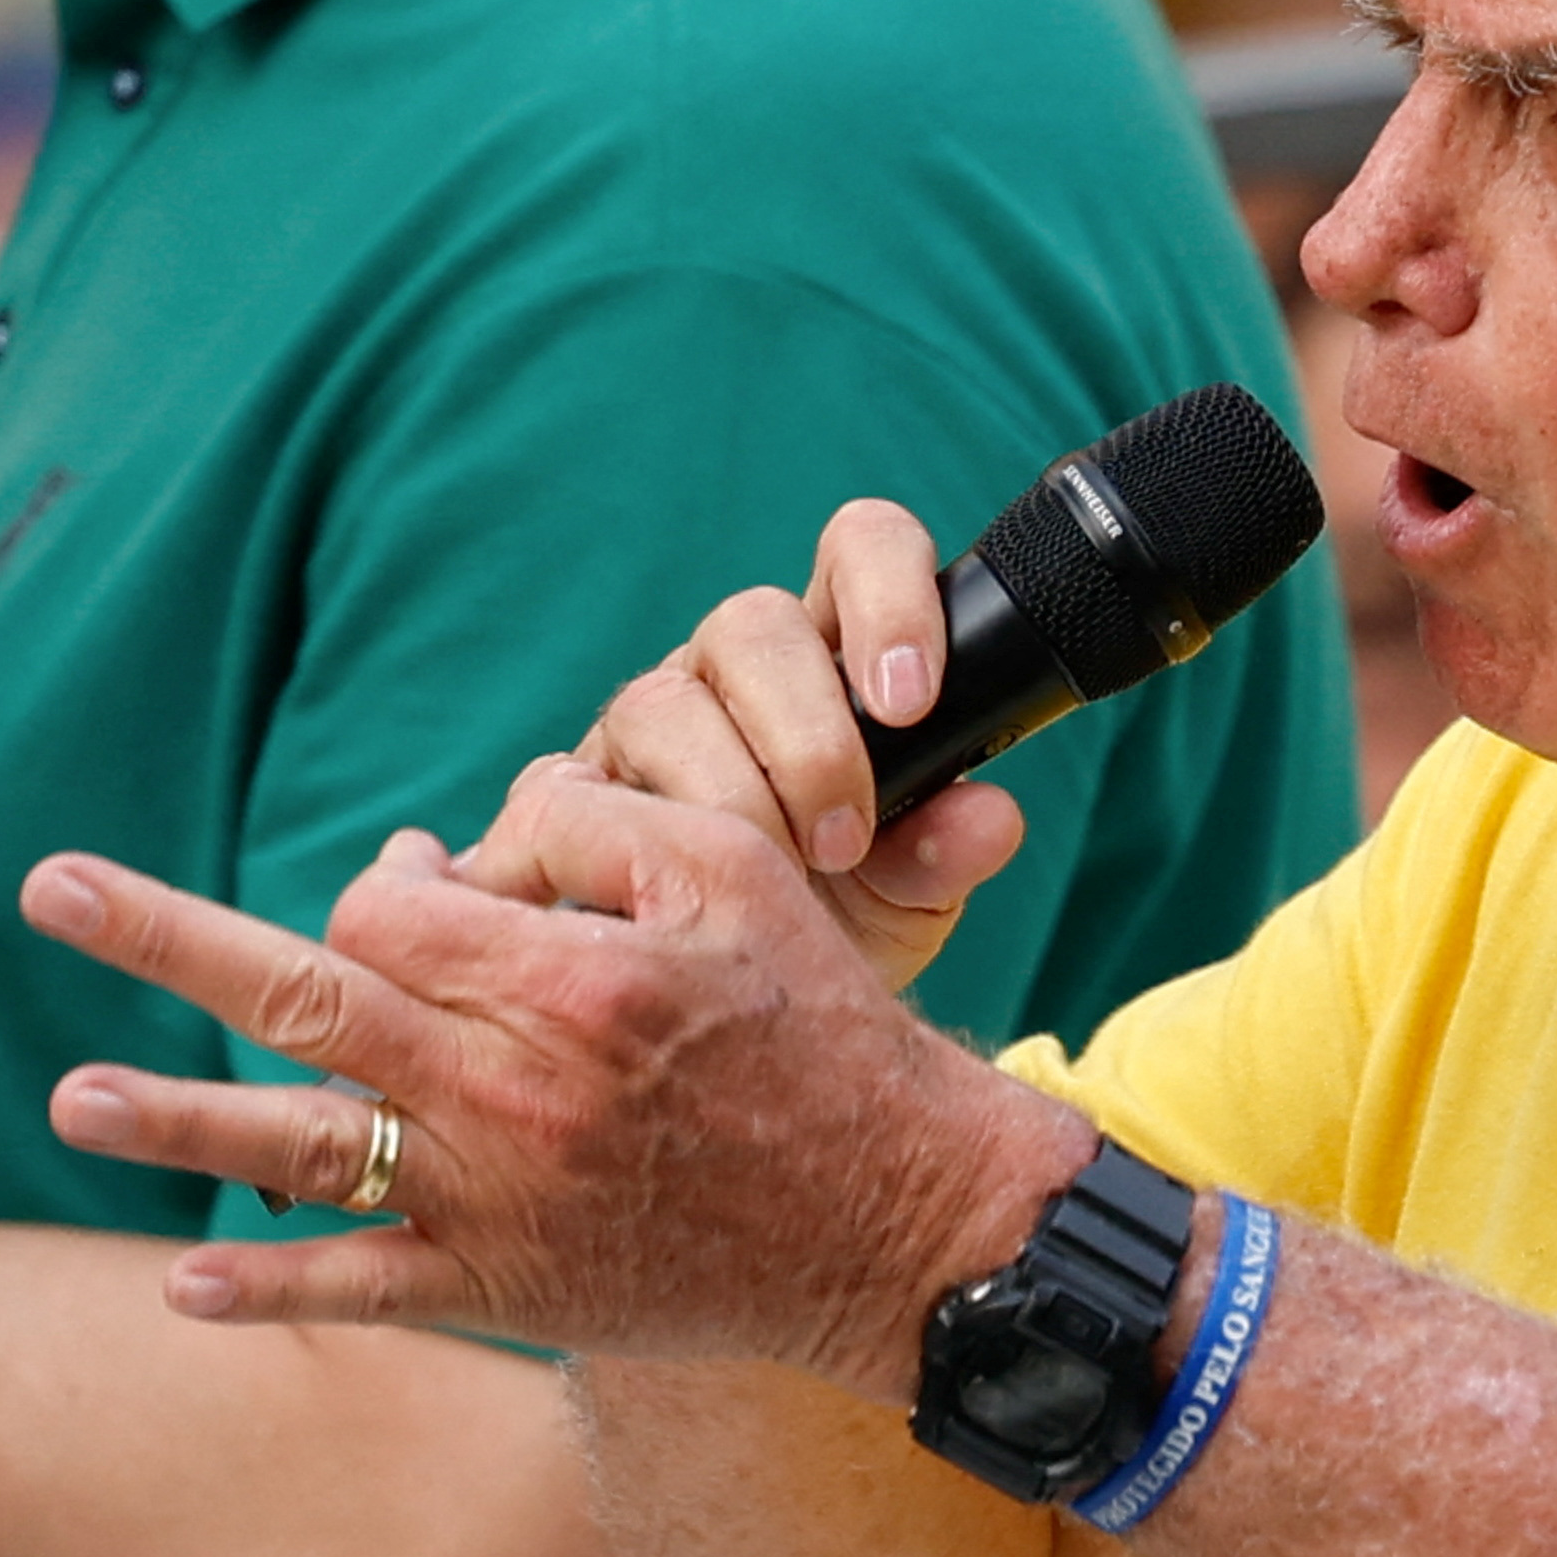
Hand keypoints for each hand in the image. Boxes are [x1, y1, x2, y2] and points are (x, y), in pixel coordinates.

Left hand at [31, 771, 1093, 1399]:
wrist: (897, 1226)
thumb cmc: (825, 1036)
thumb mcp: (745, 881)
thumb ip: (606, 830)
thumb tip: (483, 832)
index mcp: (569, 981)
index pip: (397, 908)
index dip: (388, 885)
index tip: (426, 888)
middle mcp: (512, 1092)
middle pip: (304, 996)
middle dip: (164, 937)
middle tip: (50, 884)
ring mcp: (501, 1202)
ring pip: (303, 1152)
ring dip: (173, 1120)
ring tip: (66, 1097)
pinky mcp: (512, 1294)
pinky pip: (367, 1291)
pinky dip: (273, 1289)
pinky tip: (183, 1282)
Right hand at [487, 498, 1025, 989]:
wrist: (733, 1008)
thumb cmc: (837, 918)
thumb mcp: (910, 897)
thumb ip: (947, 850)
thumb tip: (991, 818)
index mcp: (835, 652)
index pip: (861, 549)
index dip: (888, 596)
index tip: (913, 704)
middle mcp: (736, 665)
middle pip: (754, 622)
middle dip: (808, 735)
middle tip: (845, 841)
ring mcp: (648, 717)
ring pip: (664, 699)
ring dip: (728, 794)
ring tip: (772, 879)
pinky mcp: (571, 787)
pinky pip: (566, 786)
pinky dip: (621, 841)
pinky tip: (663, 894)